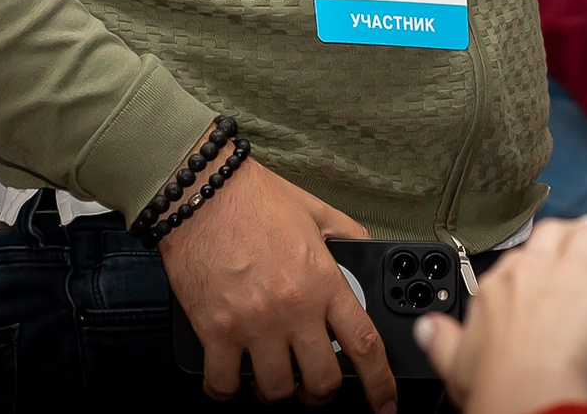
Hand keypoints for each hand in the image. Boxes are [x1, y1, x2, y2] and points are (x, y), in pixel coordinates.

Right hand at [157, 153, 395, 412]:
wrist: (202, 192)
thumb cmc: (255, 198)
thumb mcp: (316, 211)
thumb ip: (347, 236)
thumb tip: (367, 255)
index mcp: (323, 282)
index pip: (363, 344)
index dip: (379, 383)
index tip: (384, 402)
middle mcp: (293, 309)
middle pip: (321, 381)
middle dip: (322, 393)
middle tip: (314, 387)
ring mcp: (253, 324)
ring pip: (275, 390)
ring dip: (277, 392)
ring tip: (271, 378)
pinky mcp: (215, 331)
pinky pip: (224, 383)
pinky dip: (228, 390)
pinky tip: (230, 379)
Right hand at [415, 216, 586, 413]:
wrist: (530, 395)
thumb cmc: (495, 386)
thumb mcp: (456, 363)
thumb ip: (440, 340)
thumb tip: (425, 327)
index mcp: (502, 283)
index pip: (523, 254)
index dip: (540, 254)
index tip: (546, 257)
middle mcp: (539, 268)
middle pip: (560, 233)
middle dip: (575, 229)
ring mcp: (579, 272)